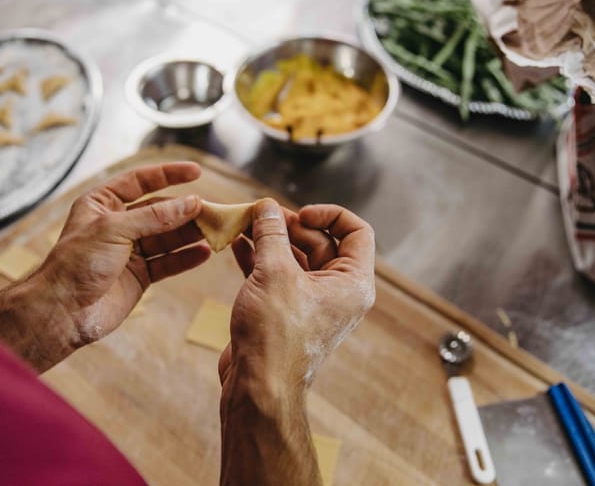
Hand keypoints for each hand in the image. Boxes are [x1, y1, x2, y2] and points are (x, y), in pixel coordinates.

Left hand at [39, 162, 210, 342]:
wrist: (63, 311)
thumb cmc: (76, 263)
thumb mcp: (114, 229)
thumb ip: (155, 216)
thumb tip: (191, 203)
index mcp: (103, 204)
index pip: (140, 181)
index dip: (168, 174)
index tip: (196, 170)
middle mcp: (118, 225)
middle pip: (160, 211)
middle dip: (186, 210)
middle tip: (213, 210)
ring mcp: (130, 251)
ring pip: (167, 237)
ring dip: (190, 234)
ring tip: (215, 230)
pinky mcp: (139, 276)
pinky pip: (168, 262)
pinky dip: (186, 258)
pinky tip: (205, 252)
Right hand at [219, 198, 374, 395]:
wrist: (257, 387)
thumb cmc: (276, 336)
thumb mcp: (274, 272)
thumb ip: (271, 233)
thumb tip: (266, 207)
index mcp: (352, 283)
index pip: (357, 232)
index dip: (330, 214)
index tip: (300, 213)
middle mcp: (337, 293)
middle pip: (321, 241)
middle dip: (290, 225)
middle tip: (261, 214)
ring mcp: (310, 303)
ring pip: (294, 258)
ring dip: (271, 239)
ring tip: (244, 223)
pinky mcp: (285, 312)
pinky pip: (277, 275)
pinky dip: (259, 258)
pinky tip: (237, 243)